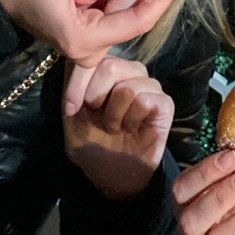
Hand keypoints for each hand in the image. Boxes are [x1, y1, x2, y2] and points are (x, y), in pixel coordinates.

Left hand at [63, 57, 174, 200]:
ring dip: (115, 114)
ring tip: (117, 127)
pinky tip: (133, 129)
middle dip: (97, 98)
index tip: (73, 108)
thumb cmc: (91, 145)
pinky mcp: (165, 104)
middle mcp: (130, 74)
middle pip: (111, 65)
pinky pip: (146, 100)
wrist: (112, 177)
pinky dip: (132, 119)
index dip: (80, 83)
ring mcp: (149, 87)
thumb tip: (71, 59)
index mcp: (107, 72)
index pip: (93, 58)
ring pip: (128, 86)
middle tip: (99, 119)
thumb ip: (71, 86)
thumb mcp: (70, 116)